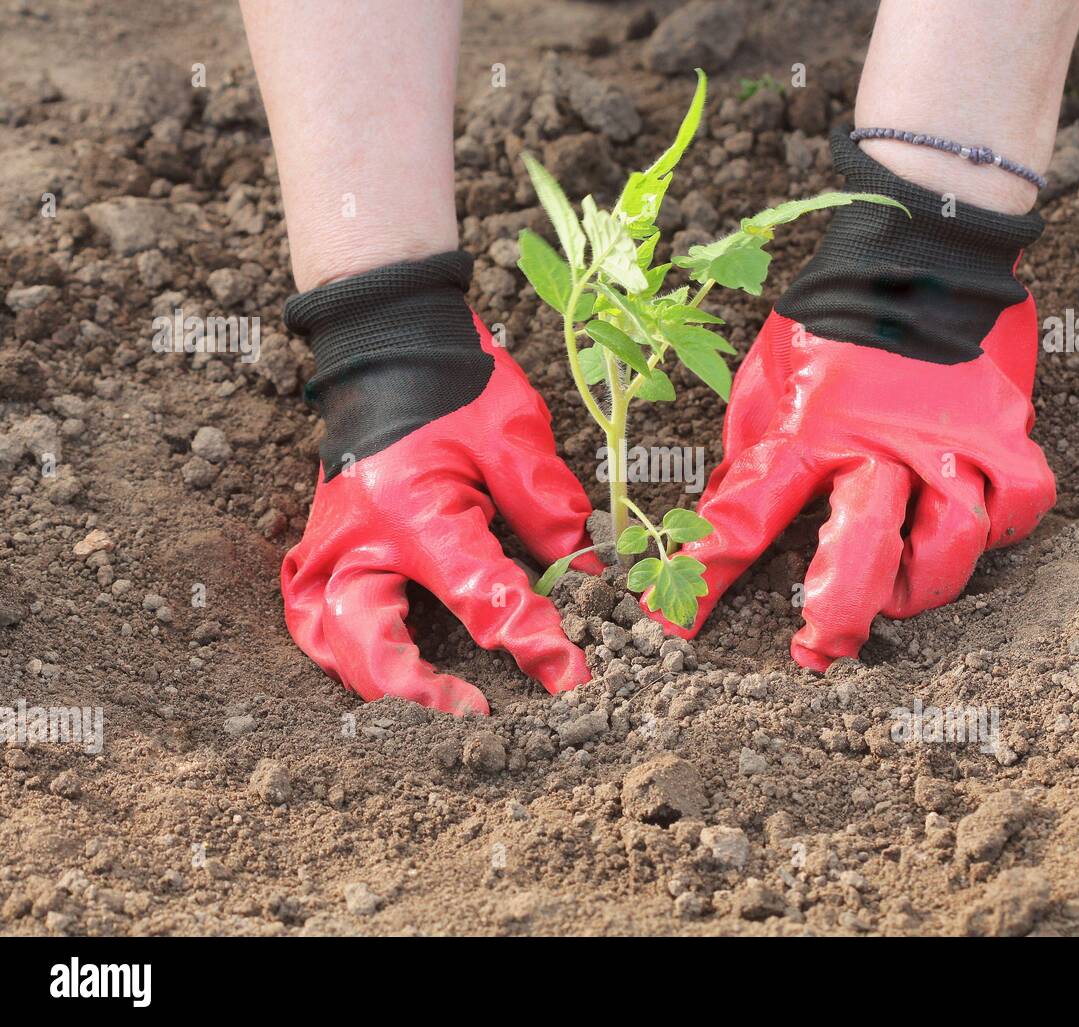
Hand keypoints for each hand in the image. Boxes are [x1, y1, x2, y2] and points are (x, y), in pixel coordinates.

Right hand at [280, 255, 598, 713]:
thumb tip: (585, 574)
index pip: (482, 597)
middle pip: (371, 644)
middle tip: (477, 716)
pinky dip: (340, 650)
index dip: (535, 643)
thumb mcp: (514, 434)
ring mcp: (328, 543)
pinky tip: (376, 670)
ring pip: (328, 640)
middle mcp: (359, 537)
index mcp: (414, 510)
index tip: (573, 678)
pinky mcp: (320, 544)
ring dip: (371, 682)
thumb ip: (548, 506)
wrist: (387, 341)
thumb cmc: (453, 381)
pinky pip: (313, 615)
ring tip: (424, 707)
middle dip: (421, 692)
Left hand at [657, 301, 1054, 670]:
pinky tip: (974, 532)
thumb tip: (723, 513)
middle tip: (822, 650)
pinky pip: (1021, 502)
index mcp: (804, 427)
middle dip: (838, 618)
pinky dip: (1004, 531)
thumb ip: (749, 450)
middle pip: (861, 551)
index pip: (742, 515)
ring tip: (899, 593)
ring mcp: (947, 435)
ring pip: (952, 543)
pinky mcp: (1003, 424)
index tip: (672, 628)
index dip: (704, 578)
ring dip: (923, 587)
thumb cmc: (828, 315)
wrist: (914, 242)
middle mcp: (876, 440)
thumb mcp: (765, 376)